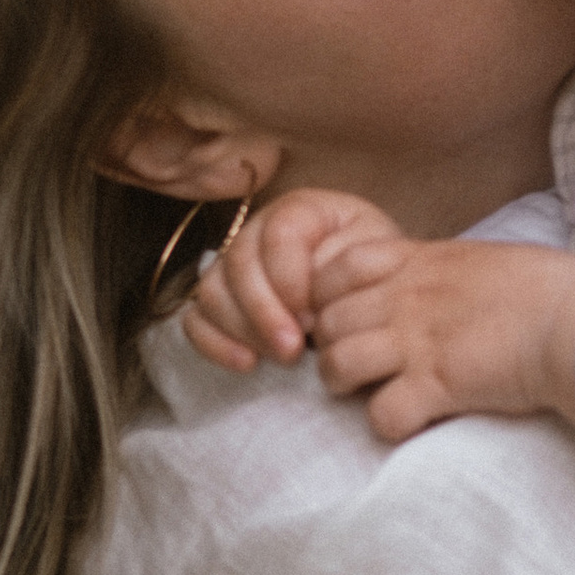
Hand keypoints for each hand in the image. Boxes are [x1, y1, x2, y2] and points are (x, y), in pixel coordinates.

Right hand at [183, 186, 398, 370]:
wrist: (371, 298)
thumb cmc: (376, 274)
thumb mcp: (379, 257)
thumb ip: (347, 266)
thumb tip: (306, 301)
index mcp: (300, 210)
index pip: (279, 234)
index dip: (290, 279)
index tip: (315, 317)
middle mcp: (257, 231)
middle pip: (239, 262)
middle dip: (265, 311)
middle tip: (294, 349)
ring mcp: (232, 267)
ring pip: (213, 291)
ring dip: (244, 330)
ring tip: (283, 358)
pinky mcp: (219, 303)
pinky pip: (195, 320)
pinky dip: (215, 343)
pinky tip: (248, 364)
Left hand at [306, 229, 574, 444]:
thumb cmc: (548, 289)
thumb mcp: (482, 260)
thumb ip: (441, 270)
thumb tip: (430, 283)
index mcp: (420, 259)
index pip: (334, 268)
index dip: (328, 296)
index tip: (351, 316)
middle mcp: (409, 297)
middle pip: (328, 322)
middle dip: (333, 346)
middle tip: (360, 365)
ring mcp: (418, 340)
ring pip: (337, 365)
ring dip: (348, 386)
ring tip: (375, 392)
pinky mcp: (437, 386)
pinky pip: (381, 415)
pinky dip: (391, 424)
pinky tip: (414, 418)